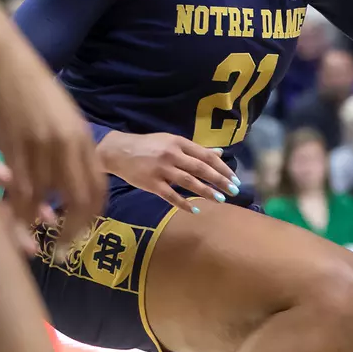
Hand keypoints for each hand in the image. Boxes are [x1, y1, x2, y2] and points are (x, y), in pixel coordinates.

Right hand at [0, 41, 105, 257]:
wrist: (9, 62)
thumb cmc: (38, 92)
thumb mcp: (67, 121)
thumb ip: (72, 149)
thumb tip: (70, 181)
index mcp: (85, 142)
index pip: (98, 188)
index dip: (92, 215)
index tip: (84, 230)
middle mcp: (68, 148)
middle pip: (80, 200)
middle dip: (75, 230)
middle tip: (64, 248)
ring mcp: (41, 148)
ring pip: (47, 200)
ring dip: (42, 226)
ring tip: (37, 245)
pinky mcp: (15, 147)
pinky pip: (20, 188)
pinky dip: (21, 210)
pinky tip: (19, 223)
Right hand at [97, 131, 237, 212]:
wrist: (118, 152)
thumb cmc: (148, 146)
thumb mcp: (172, 142)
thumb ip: (195, 149)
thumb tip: (220, 154)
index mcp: (179, 143)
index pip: (206, 156)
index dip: (223, 168)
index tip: (235, 178)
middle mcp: (171, 155)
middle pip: (201, 169)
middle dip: (220, 181)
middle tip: (234, 191)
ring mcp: (161, 169)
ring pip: (189, 182)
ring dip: (207, 192)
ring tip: (221, 200)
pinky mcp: (151, 183)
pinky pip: (170, 195)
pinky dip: (183, 203)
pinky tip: (195, 210)